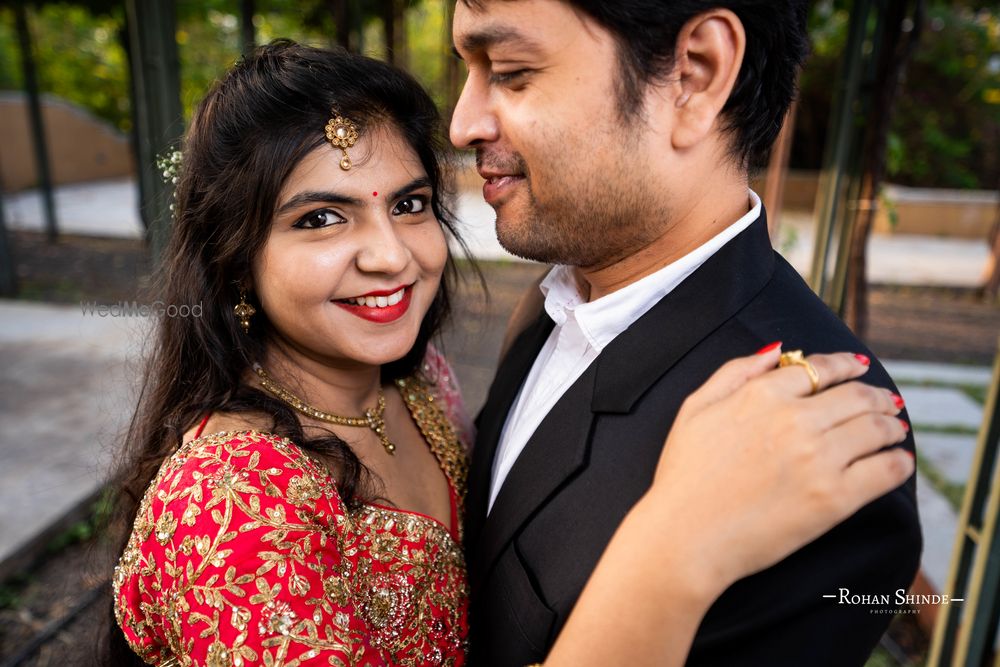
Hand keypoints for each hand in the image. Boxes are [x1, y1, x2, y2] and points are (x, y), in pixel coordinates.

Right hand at [645, 343, 911, 597]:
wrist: (685, 537)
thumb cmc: (683, 475)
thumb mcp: (695, 408)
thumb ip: (735, 372)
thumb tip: (778, 350)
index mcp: (762, 395)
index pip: (820, 368)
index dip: (845, 365)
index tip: (858, 367)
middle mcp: (795, 420)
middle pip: (856, 396)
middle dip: (877, 395)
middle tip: (886, 401)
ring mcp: (818, 459)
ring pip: (876, 429)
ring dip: (891, 425)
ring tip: (895, 429)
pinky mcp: (834, 499)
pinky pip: (884, 472)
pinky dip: (898, 463)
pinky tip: (899, 462)